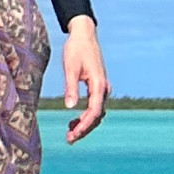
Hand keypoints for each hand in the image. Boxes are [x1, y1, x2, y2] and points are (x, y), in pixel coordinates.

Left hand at [63, 14, 107, 143]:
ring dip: (85, 122)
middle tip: (69, 139)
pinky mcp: (98, 86)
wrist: (84, 34)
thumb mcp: (70, 68)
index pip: (93, 112)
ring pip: (97, 112)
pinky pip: (95, 105)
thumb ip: (71, 87)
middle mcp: (104, 88)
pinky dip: (86, 114)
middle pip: (97, 115)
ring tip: (69, 132)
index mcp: (99, 85)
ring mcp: (103, 87)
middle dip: (84, 128)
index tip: (73, 135)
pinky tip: (74, 119)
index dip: (84, 125)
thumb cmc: (76, 49)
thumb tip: (70, 107)